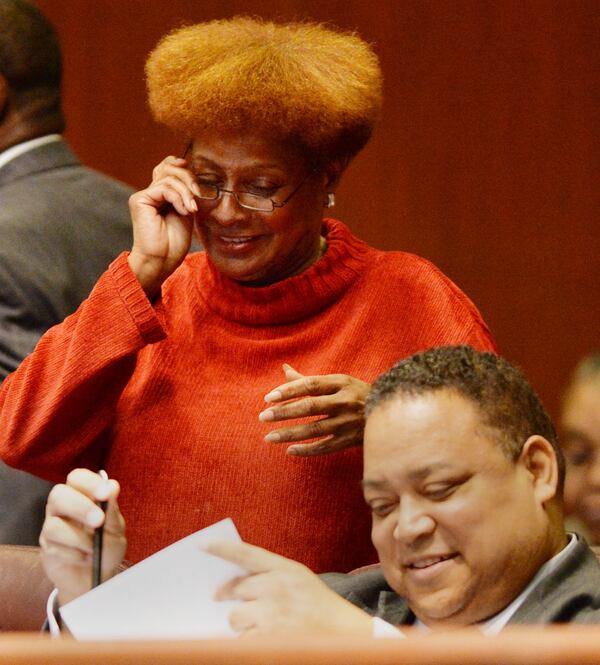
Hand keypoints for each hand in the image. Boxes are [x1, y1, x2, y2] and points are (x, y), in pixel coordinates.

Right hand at [40, 468, 126, 604]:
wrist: (98, 576)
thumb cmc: (107, 546)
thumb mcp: (116, 528)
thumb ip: (112, 509)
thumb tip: (112, 485)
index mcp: (81, 495)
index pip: (77, 478)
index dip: (89, 482)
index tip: (105, 494)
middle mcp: (62, 507)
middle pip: (58, 495)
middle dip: (80, 507)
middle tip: (99, 521)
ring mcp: (51, 527)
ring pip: (53, 526)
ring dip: (79, 538)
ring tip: (94, 548)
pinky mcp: (46, 549)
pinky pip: (54, 549)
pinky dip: (74, 555)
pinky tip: (85, 558)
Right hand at [127, 155, 198, 298]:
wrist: (161, 261)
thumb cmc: (174, 243)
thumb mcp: (187, 212)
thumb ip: (187, 194)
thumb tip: (193, 174)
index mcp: (160, 195)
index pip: (167, 168)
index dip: (180, 165)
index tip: (195, 175)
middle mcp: (150, 193)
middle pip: (168, 169)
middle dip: (188, 178)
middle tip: (199, 194)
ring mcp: (144, 196)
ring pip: (168, 178)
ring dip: (186, 192)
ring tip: (192, 210)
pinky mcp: (139, 200)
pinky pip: (164, 188)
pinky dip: (179, 198)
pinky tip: (185, 211)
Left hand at [206, 540, 372, 636]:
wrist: (344, 632)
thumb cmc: (317, 603)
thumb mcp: (297, 577)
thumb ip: (269, 574)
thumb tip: (233, 582)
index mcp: (284, 568)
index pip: (246, 554)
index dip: (222, 549)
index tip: (202, 545)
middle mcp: (276, 588)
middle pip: (234, 588)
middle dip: (228, 595)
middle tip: (224, 598)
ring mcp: (271, 614)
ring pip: (234, 616)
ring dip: (238, 621)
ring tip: (254, 622)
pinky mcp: (269, 639)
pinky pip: (241, 640)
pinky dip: (245, 641)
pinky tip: (259, 638)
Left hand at [259, 364, 370, 455]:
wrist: (390, 413)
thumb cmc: (356, 394)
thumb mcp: (338, 382)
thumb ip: (309, 379)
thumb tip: (284, 369)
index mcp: (341, 383)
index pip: (310, 384)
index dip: (288, 391)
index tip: (268, 398)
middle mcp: (345, 402)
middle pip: (310, 406)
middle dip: (284, 412)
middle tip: (262, 417)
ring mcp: (348, 422)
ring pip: (315, 429)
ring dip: (290, 434)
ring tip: (269, 437)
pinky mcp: (351, 441)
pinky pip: (325, 447)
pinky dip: (307, 450)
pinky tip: (290, 450)